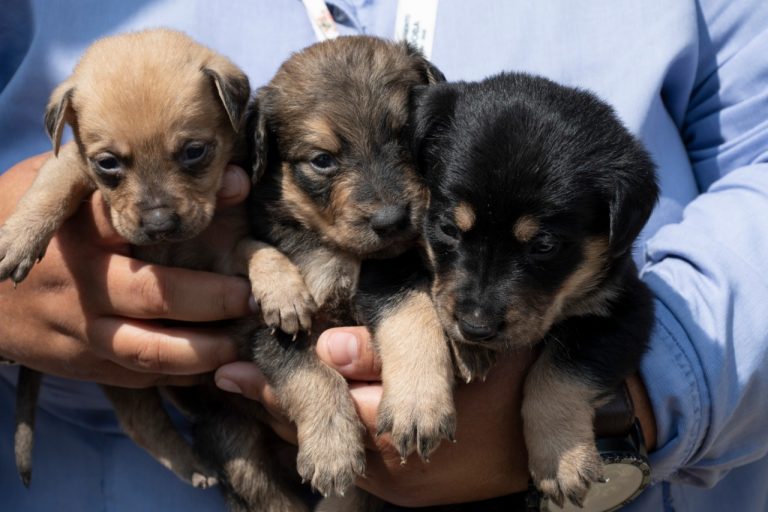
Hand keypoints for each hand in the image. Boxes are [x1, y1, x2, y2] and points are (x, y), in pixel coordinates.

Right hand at [0, 154, 252, 387]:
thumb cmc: (25, 225)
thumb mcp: (56, 187)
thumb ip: (121, 181)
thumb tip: (219, 173)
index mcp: (75, 230)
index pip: (132, 219)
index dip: (189, 208)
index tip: (238, 194)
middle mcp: (80, 281)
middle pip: (155, 294)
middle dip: (213, 298)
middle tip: (250, 296)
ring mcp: (78, 328)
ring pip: (148, 348)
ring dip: (202, 350)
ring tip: (238, 341)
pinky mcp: (80, 363)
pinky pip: (136, 374)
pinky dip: (177, 374)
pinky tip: (210, 364)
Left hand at [215, 327, 534, 506]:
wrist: (557, 436)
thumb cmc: (516, 377)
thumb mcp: (464, 350)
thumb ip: (396, 352)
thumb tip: (327, 348)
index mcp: (406, 426)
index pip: (326, 405)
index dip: (277, 383)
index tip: (234, 365)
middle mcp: (394, 465)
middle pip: (317, 431)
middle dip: (272, 401)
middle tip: (228, 376)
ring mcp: (398, 485)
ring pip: (330, 448)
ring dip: (292, 418)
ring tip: (250, 390)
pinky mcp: (404, 491)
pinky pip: (348, 462)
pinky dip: (324, 434)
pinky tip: (303, 412)